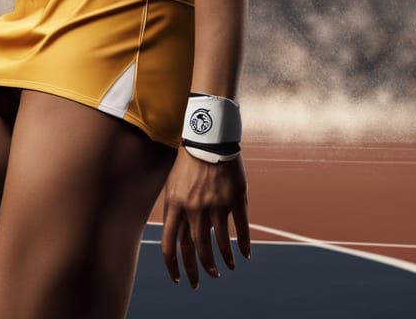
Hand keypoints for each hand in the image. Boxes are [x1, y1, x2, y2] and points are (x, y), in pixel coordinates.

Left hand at [161, 147, 250, 287]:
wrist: (209, 137)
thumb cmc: (188, 161)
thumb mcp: (173, 185)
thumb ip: (175, 211)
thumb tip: (176, 240)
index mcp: (175, 204)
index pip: (170, 245)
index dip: (174, 266)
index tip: (179, 279)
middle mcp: (194, 207)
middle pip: (196, 248)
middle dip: (201, 269)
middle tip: (205, 278)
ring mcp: (216, 204)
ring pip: (220, 242)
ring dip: (223, 259)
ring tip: (227, 267)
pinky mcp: (235, 198)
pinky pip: (241, 228)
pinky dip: (244, 244)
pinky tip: (245, 255)